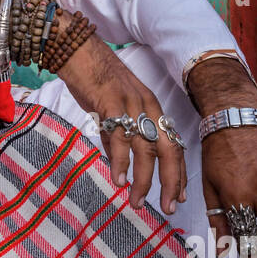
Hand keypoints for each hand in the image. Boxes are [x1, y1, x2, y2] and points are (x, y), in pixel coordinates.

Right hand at [58, 30, 186, 216]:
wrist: (77, 49)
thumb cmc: (94, 78)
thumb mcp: (112, 110)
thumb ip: (117, 137)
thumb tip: (119, 165)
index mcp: (151, 108)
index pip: (172, 145)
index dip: (178, 173)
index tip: (179, 196)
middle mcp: (147, 107)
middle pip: (168, 150)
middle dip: (171, 182)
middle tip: (168, 208)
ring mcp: (131, 104)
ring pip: (145, 148)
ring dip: (143, 179)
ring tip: (136, 201)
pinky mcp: (111, 103)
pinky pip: (120, 137)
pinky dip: (121, 161)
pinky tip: (118, 179)